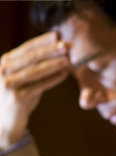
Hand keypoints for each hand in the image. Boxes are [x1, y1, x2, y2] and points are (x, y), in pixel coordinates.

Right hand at [0, 32, 69, 149]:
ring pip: (35, 71)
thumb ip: (37, 65)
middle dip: (51, 50)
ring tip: (68, 60)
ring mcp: (9, 84)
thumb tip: (60, 51)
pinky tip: (64, 75)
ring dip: (53, 64)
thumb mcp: (26, 77)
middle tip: (67, 45)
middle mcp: (5, 70)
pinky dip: (52, 79)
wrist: (6, 121)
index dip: (43, 41)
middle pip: (32, 57)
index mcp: (7, 61)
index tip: (59, 35)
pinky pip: (38, 86)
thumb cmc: (19, 96)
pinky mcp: (17, 98)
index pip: (27, 47)